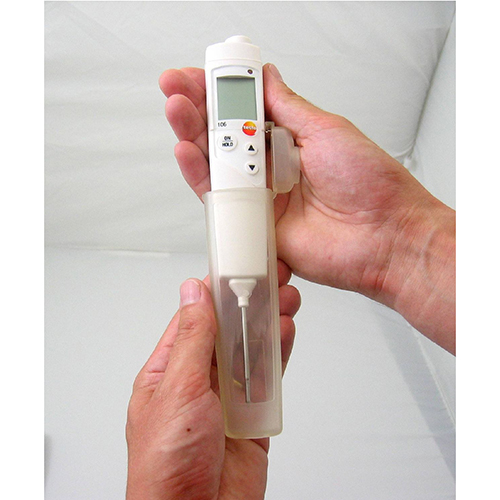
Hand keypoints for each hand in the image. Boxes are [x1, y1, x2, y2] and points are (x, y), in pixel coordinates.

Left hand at [126, 264, 300, 498]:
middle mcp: (199, 381)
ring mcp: (227, 398)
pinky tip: (285, 332)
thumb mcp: (177, 390)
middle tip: (273, 277)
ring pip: (251, 351)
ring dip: (268, 324)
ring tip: (286, 298)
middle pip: (229, 331)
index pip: (196, 318)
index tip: (238, 265)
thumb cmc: (166, 468)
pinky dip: (277, 355)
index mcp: (169, 370)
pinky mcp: (252, 416)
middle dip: (250, 303)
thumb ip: (192, 339)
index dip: (217, 289)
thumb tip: (192, 292)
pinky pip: (267, 379)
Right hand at [159, 64, 454, 353]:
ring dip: (192, 136)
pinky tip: (188, 151)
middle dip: (197, 110)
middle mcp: (271, 168)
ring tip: (177, 109)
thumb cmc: (370, 185)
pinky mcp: (254, 225)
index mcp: (290, 141)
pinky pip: (220, 200)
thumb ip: (288, 107)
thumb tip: (266, 77)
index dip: (221, 92)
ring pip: (215, 165)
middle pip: (224, 137)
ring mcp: (261, 197)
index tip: (202, 75)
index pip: (245, 111)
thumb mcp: (327, 130)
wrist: (384, 237)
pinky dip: (200, 176)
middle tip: (178, 89)